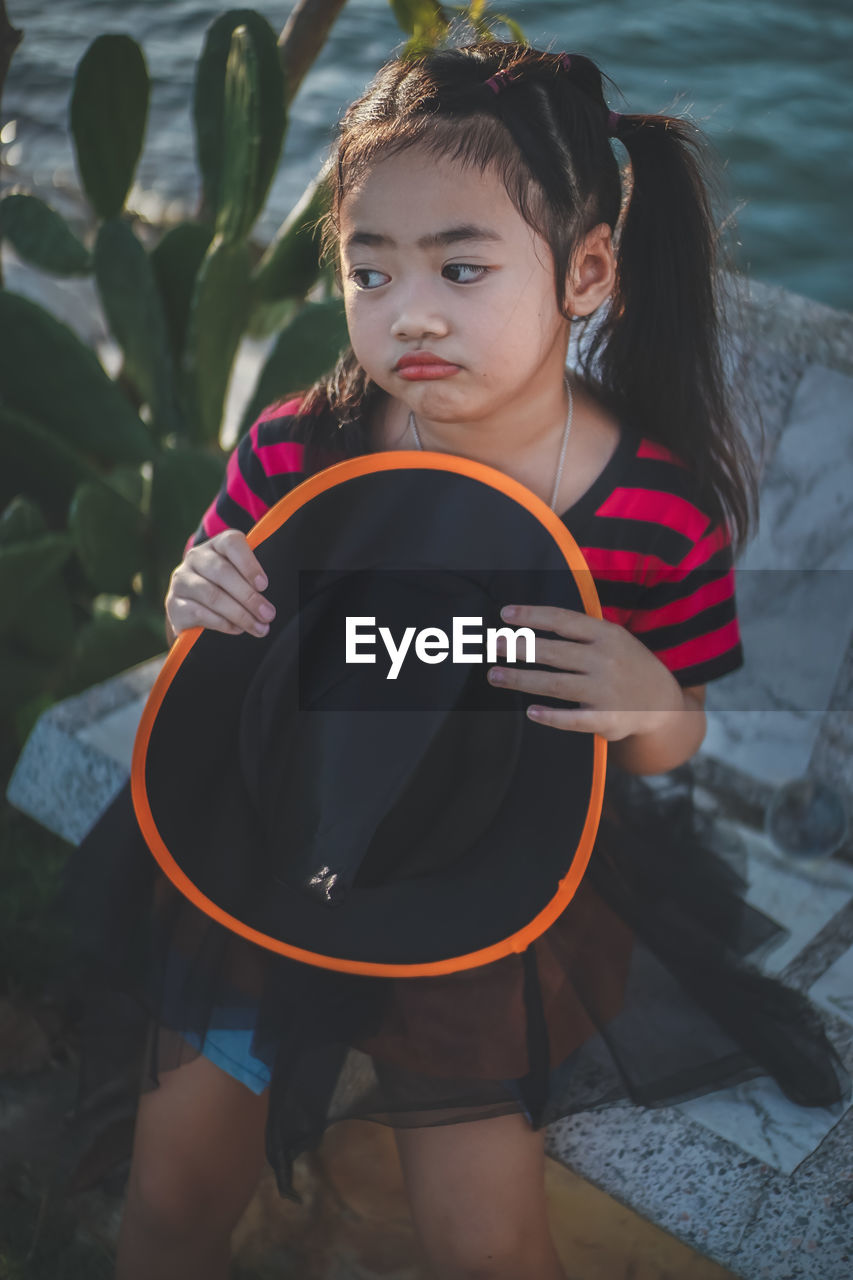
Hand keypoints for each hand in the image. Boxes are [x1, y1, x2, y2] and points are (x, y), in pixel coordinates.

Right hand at [165, 529, 275, 639]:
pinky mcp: (174, 604)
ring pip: (212, 595)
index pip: (231, 543)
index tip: (264, 585)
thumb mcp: (241, 576)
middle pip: (222, 572)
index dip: (249, 564)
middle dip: (249, 596)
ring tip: (258, 627)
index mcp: (216, 545)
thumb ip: (253, 579)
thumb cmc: (228, 588)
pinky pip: (200, 613)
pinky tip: (237, 629)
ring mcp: (181, 580)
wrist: (194, 608)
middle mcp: (195, 558)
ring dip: (239, 614)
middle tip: (268, 614)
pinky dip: (222, 623)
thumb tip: (268, 602)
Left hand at [487, 603, 684, 737]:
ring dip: (521, 679)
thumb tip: (531, 625)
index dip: (532, 615)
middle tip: (493, 646)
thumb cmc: (627, 665)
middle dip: (519, 647)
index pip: (563, 620)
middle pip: (553, 652)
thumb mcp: (614, 638)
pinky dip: (551, 716)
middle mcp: (606, 659)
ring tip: (495, 675)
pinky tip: (531, 712)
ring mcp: (606, 690)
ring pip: (555, 684)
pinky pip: (573, 719)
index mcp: (606, 634)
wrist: (664, 702)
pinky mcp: (607, 718)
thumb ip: (580, 632)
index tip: (505, 615)